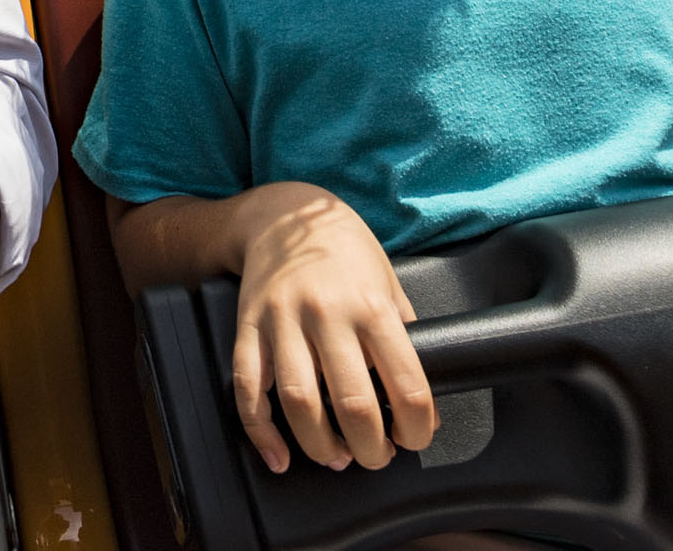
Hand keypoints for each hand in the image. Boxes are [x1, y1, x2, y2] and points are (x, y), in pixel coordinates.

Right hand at [227, 184, 438, 474]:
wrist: (282, 214)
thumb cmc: (345, 252)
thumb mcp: (389, 283)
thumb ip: (405, 338)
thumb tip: (423, 407)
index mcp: (372, 305)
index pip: (407, 385)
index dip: (417, 428)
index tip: (415, 438)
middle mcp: (327, 313)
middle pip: (353, 404)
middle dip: (371, 449)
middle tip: (377, 456)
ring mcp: (283, 320)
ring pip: (299, 403)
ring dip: (320, 446)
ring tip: (337, 457)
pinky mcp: (249, 327)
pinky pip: (248, 389)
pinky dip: (261, 432)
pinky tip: (280, 455)